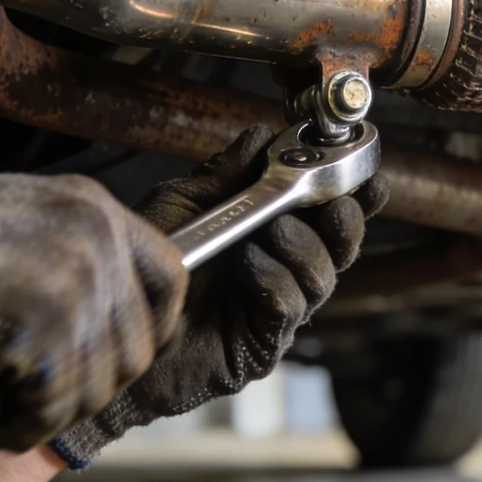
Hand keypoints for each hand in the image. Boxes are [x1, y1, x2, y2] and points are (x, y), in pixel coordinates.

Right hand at [0, 152, 187, 450]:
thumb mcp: (18, 217)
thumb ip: (68, 253)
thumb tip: (93, 307)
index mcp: (93, 209)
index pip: (168, 276)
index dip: (153, 323)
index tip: (133, 347)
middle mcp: (97, 246)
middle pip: (139, 341)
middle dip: (100, 378)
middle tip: (56, 392)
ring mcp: (77, 292)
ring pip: (101, 382)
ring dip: (59, 406)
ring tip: (19, 409)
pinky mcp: (47, 340)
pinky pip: (57, 407)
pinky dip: (28, 427)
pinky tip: (1, 423)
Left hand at [52, 126, 388, 467]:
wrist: (114, 329)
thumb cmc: (145, 269)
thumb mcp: (182, 206)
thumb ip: (224, 175)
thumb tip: (261, 135)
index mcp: (272, 237)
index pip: (327, 215)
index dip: (355, 197)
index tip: (368, 176)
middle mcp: (282, 273)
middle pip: (340, 248)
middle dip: (346, 222)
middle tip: (333, 203)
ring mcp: (275, 313)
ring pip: (323, 278)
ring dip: (304, 247)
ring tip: (271, 230)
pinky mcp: (261, 346)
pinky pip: (290, 308)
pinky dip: (276, 278)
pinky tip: (250, 263)